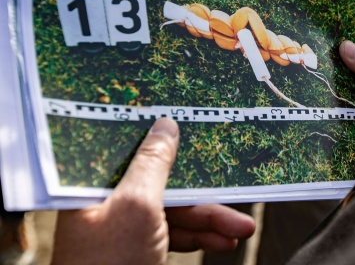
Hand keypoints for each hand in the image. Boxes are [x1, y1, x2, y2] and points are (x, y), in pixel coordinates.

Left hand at [51, 118, 254, 264]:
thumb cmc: (110, 264)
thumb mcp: (137, 206)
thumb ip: (153, 162)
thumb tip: (165, 126)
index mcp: (95, 184)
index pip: (129, 145)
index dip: (158, 132)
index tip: (187, 121)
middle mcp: (109, 201)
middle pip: (161, 179)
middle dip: (201, 188)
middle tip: (231, 180)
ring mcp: (127, 225)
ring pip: (175, 209)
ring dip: (209, 219)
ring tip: (242, 227)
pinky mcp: (142, 246)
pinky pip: (176, 233)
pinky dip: (201, 237)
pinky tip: (224, 239)